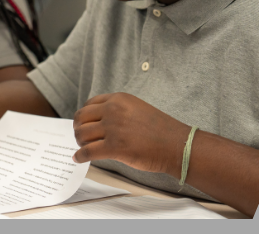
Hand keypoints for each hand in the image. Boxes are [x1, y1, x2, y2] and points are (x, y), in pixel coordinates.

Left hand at [72, 92, 191, 173]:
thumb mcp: (137, 109)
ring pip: (82, 134)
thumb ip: (117, 111)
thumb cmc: (162, 131)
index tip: (84, 124)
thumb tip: (96, 122)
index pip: (90, 104)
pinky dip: (80, 156)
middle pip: (81, 118)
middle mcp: (114, 110)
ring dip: (80, 142)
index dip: (84, 116)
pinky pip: (87, 152)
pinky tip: (78, 159)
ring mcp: (113, 128)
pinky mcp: (115, 147)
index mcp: (119, 99)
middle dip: (79, 129)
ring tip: (84, 148)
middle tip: (82, 138)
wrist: (179, 146)